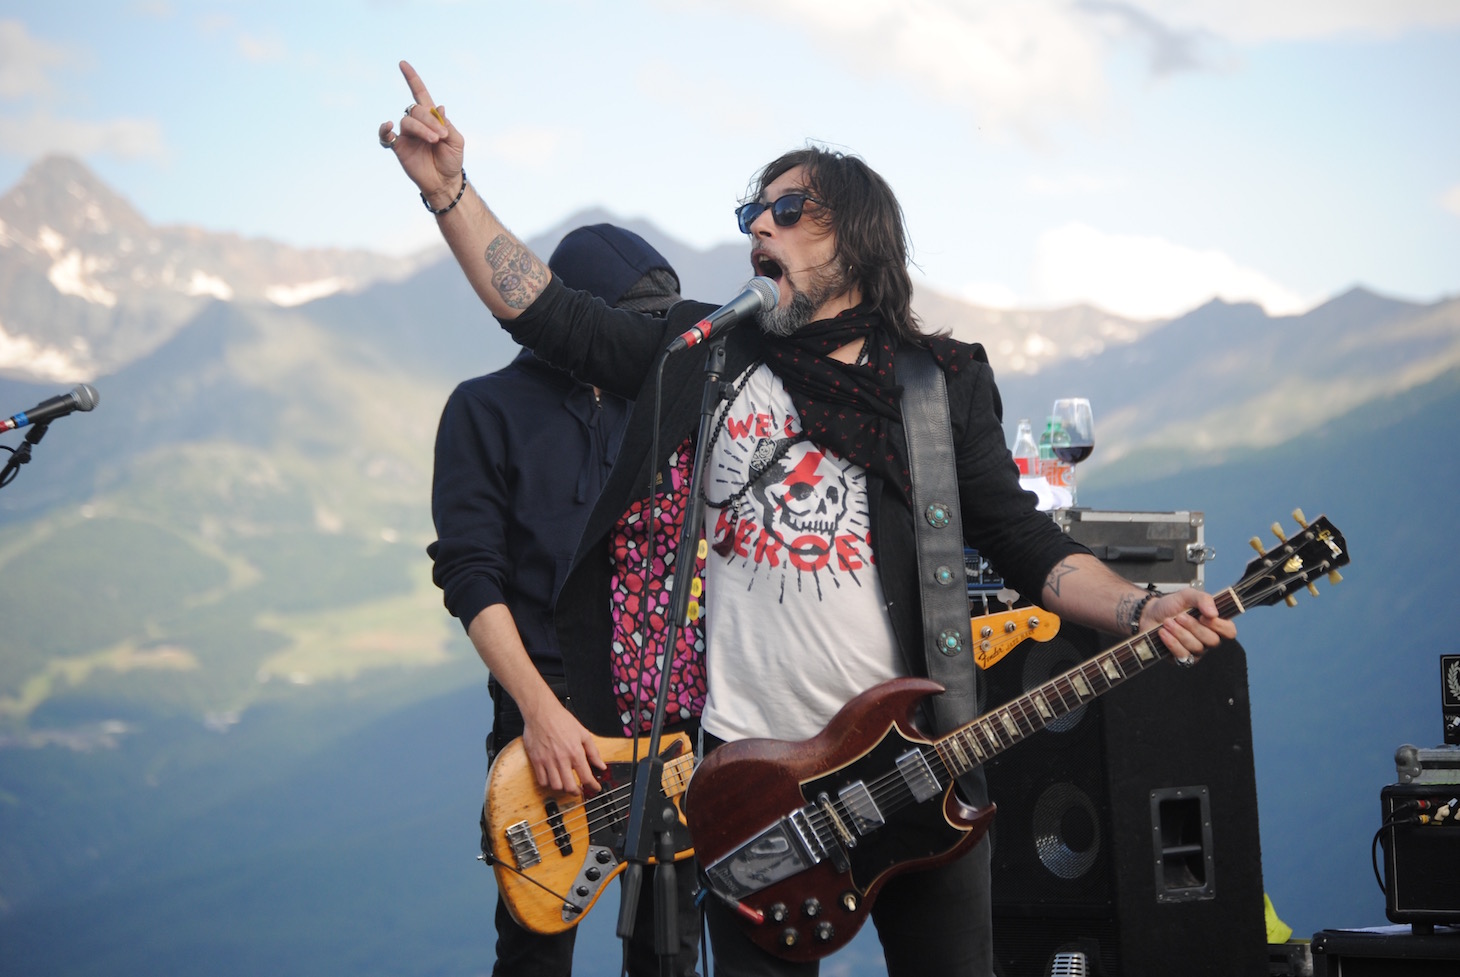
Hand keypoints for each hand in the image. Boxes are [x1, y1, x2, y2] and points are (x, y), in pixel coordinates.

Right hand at [378, 60, 462, 202]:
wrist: (445, 182)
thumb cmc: (452, 161)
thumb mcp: (457, 141)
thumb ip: (447, 124)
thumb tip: (439, 107)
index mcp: (432, 118)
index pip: (420, 94)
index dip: (412, 79)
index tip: (402, 64)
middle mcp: (417, 123)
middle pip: (416, 110)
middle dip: (430, 121)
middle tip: (441, 136)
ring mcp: (407, 135)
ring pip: (408, 122)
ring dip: (422, 129)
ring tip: (434, 141)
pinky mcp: (399, 147)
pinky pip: (386, 136)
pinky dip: (384, 130)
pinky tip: (388, 126)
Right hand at [520, 697, 606, 795]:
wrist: (541, 712)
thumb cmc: (561, 720)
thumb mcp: (583, 733)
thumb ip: (593, 751)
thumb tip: (601, 765)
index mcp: (575, 752)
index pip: (586, 777)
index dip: (593, 786)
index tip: (595, 788)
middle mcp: (561, 759)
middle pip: (570, 786)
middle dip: (577, 792)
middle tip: (579, 790)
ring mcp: (547, 761)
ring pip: (556, 786)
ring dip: (562, 788)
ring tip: (565, 784)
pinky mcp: (536, 760)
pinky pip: (542, 780)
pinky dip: (548, 783)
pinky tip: (553, 778)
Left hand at [1140, 587, 1236, 664]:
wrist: (1150, 614)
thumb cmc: (1172, 605)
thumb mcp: (1188, 595)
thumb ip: (1203, 599)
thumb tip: (1213, 613)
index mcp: (1215, 623)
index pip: (1229, 631)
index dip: (1218, 625)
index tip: (1203, 616)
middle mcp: (1208, 639)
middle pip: (1212, 640)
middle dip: (1193, 627)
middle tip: (1179, 616)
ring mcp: (1196, 651)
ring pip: (1196, 647)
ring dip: (1180, 633)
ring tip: (1167, 622)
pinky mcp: (1182, 659)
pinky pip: (1183, 655)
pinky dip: (1171, 642)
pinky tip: (1163, 632)